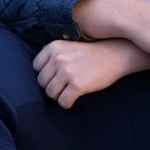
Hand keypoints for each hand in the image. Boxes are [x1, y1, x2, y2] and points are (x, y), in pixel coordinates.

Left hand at [33, 38, 149, 107]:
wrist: (113, 55)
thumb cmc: (89, 53)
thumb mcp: (67, 46)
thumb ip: (52, 54)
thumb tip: (38, 70)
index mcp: (53, 47)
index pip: (36, 67)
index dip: (45, 74)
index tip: (55, 76)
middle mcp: (58, 58)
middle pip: (42, 81)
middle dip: (51, 86)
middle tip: (62, 87)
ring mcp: (67, 72)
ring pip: (50, 93)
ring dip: (58, 96)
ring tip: (67, 93)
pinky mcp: (77, 85)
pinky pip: (63, 101)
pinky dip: (67, 103)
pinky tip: (73, 100)